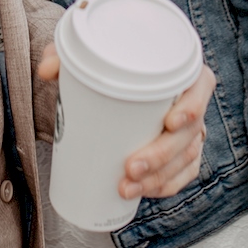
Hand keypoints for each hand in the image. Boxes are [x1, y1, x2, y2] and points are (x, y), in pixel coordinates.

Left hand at [36, 47, 214, 200]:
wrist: (114, 81)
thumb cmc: (109, 65)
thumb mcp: (88, 56)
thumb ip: (66, 54)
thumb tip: (47, 71)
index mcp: (181, 71)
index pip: (200, 86)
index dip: (193, 105)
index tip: (169, 123)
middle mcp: (190, 101)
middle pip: (189, 132)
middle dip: (161, 156)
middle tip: (129, 168)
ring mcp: (189, 130)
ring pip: (185, 158)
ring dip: (158, 177)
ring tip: (126, 187)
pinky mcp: (181, 152)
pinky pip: (182, 174)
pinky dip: (165, 186)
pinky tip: (144, 193)